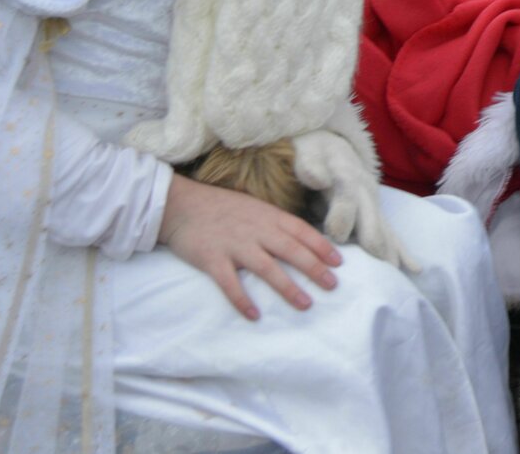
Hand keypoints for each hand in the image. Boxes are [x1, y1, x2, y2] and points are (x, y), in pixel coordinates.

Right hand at [158, 172, 341, 320]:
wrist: (181, 204)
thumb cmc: (221, 208)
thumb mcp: (254, 208)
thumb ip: (275, 223)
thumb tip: (300, 240)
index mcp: (268, 216)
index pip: (301, 231)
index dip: (321, 247)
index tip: (338, 262)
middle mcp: (256, 230)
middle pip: (291, 250)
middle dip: (314, 268)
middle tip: (332, 285)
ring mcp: (235, 245)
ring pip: (267, 268)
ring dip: (288, 288)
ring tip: (305, 304)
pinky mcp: (212, 259)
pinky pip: (230, 283)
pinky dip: (242, 300)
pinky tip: (254, 315)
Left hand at [292, 125, 418, 272]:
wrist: (331, 147)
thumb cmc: (314, 153)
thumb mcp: (308, 154)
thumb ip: (311, 167)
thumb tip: (319, 179)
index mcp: (347, 178)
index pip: (347, 199)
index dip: (342, 218)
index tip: (336, 235)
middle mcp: (366, 194)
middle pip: (374, 223)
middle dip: (374, 248)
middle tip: (372, 274)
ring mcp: (374, 205)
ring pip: (386, 233)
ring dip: (389, 255)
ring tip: (393, 279)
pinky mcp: (376, 214)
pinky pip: (392, 235)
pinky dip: (403, 252)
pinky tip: (415, 269)